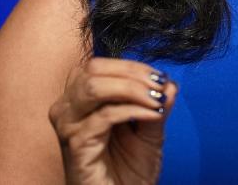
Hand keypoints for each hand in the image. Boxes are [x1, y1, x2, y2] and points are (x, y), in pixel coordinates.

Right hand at [49, 57, 178, 184]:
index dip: (132, 66)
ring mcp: (68, 126)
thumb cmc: (128, 172)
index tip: (160, 77)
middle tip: (159, 86)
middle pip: (93, 69)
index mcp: (81, 100)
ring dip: (131, 88)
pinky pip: (104, 116)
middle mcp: (68, 108)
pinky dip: (132, 110)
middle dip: (132, 73)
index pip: (100, 66)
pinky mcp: (75, 144)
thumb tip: (170, 82)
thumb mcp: (149, 133)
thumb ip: (156, 106)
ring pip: (93, 87)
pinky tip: (151, 116)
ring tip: (156, 100)